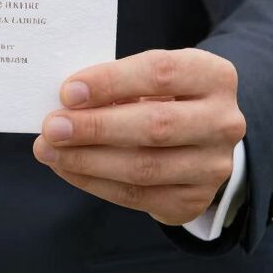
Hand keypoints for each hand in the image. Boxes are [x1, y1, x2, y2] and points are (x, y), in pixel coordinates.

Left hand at [32, 48, 245, 224]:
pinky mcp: (195, 199)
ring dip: (88, 161)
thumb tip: (65, 100)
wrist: (200, 131)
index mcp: (213, 76)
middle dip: (95, 127)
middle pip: (155, 126)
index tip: (68, 92)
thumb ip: (116, 81)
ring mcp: (214, 166)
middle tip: (52, 127)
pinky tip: (67, 169)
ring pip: (145, 168)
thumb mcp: (148, 73)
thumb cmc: (160, 90)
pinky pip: (138, 196)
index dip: (111, 82)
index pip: (160, 73)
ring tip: (49, 151)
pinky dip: (95, 182)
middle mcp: (223, 122)